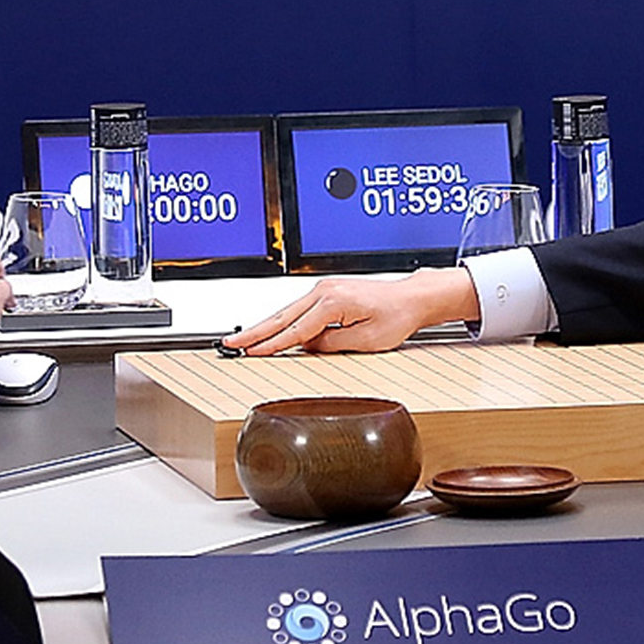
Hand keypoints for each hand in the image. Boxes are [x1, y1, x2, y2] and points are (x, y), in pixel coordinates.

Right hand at [223, 269, 480, 355]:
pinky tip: (269, 330)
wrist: (411, 298)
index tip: (251, 353)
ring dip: (264, 326)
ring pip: (286, 312)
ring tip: (243, 339)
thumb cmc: (397, 316)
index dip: (272, 344)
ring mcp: (324, 290)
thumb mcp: (366, 339)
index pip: (295, 330)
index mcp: (332, 302)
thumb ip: (333, 344)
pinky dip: (280, 321)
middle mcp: (324, 291)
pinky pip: (298, 310)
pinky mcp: (327, 293)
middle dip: (255, 332)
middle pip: (281, 317)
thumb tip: (309, 347)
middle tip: (232, 343)